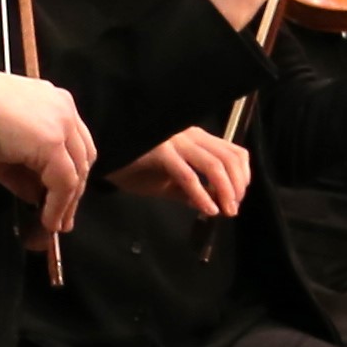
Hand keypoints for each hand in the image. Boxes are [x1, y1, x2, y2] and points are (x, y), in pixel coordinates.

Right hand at [0, 69, 95, 244]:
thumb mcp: (1, 149)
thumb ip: (24, 172)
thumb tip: (36, 197)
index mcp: (55, 104)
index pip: (74, 144)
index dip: (72, 174)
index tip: (63, 200)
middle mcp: (65, 110)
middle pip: (82, 157)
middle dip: (74, 190)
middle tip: (63, 217)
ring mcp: (62, 124)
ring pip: (78, 170)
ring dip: (68, 201)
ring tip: (56, 223)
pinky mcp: (52, 142)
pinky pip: (64, 180)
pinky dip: (59, 203)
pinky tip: (48, 219)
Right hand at [120, 126, 255, 217]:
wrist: (103, 159)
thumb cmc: (133, 167)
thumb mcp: (167, 182)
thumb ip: (191, 192)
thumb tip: (214, 206)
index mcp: (196, 138)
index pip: (234, 152)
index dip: (243, 176)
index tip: (238, 198)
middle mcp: (190, 136)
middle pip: (230, 158)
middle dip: (237, 186)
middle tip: (233, 209)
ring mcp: (176, 142)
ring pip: (214, 165)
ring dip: (225, 191)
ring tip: (225, 211)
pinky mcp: (161, 152)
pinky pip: (188, 176)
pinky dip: (201, 195)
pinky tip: (207, 210)